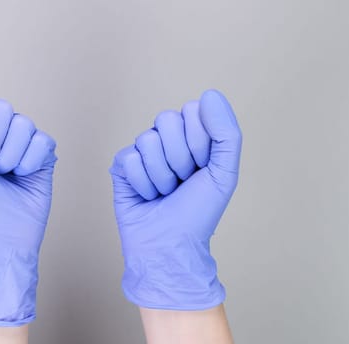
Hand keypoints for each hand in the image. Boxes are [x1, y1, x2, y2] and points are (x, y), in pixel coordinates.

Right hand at [110, 90, 241, 309]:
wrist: (170, 245)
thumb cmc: (198, 213)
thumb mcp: (224, 173)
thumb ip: (226, 132)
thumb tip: (209, 94)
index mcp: (193, 136)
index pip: (191, 110)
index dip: (199, 142)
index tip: (202, 167)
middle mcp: (166, 140)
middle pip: (166, 120)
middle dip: (179, 158)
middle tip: (182, 181)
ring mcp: (143, 152)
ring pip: (147, 140)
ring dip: (161, 176)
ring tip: (165, 192)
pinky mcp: (122, 166)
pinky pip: (129, 158)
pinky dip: (143, 184)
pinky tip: (147, 196)